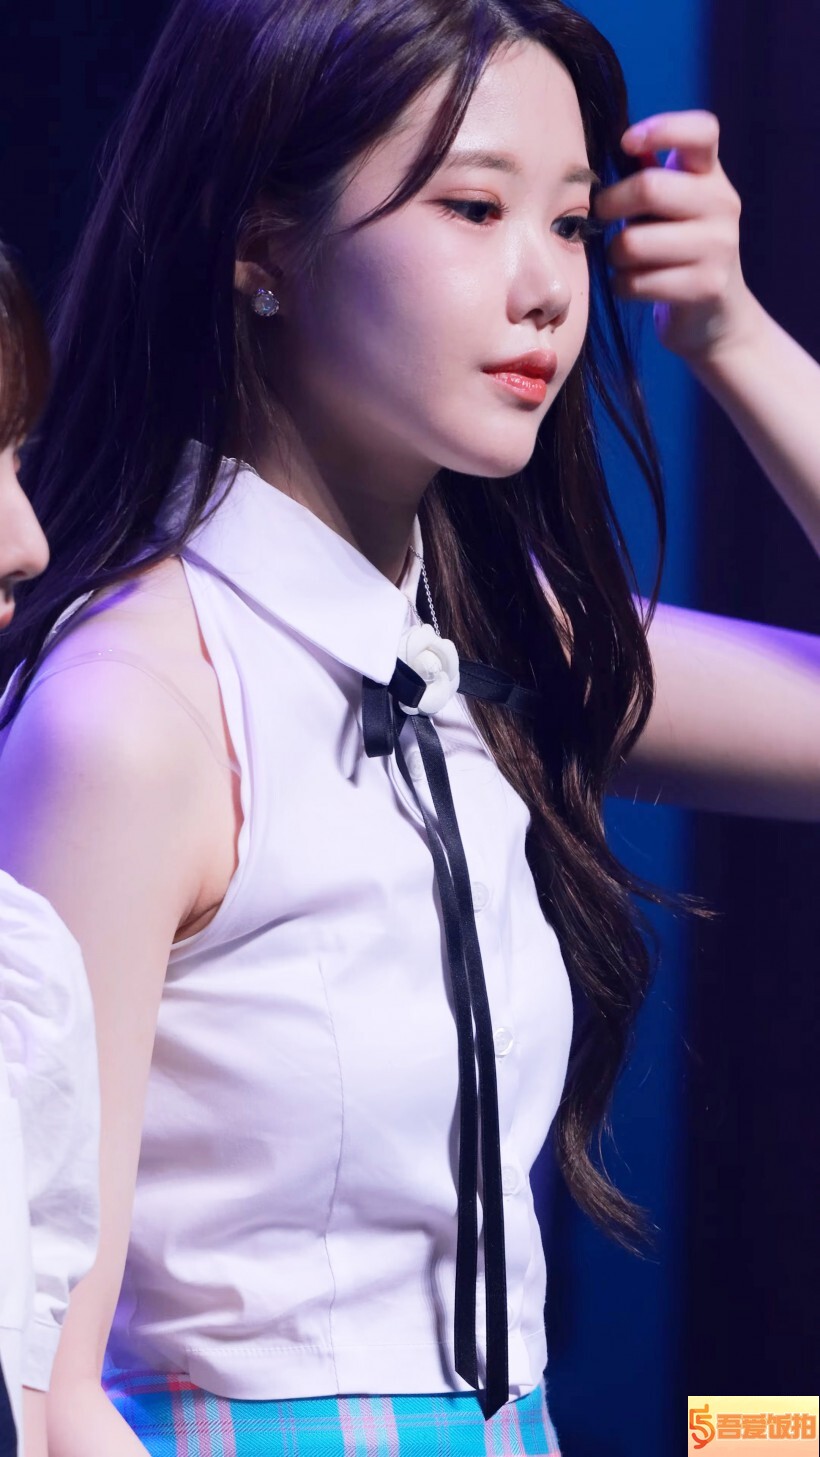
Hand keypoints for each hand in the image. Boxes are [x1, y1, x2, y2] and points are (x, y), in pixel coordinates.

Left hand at [593, 110, 754, 363]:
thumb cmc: (676, 251)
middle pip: (649, 188)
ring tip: (620, 259)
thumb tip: (595, 161)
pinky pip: (636, 282)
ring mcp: (720, 246)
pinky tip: (630, 285)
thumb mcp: (671, 208)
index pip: (702, 131)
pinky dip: (621, 286)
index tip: (627, 144)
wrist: (714, 316)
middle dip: (609, 205)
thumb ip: (648, 180)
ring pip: (634, 242)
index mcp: (712, 175)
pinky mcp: (706, 286)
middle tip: (600, 216)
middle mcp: (723, 204)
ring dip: (613, 254)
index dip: (663, 128)